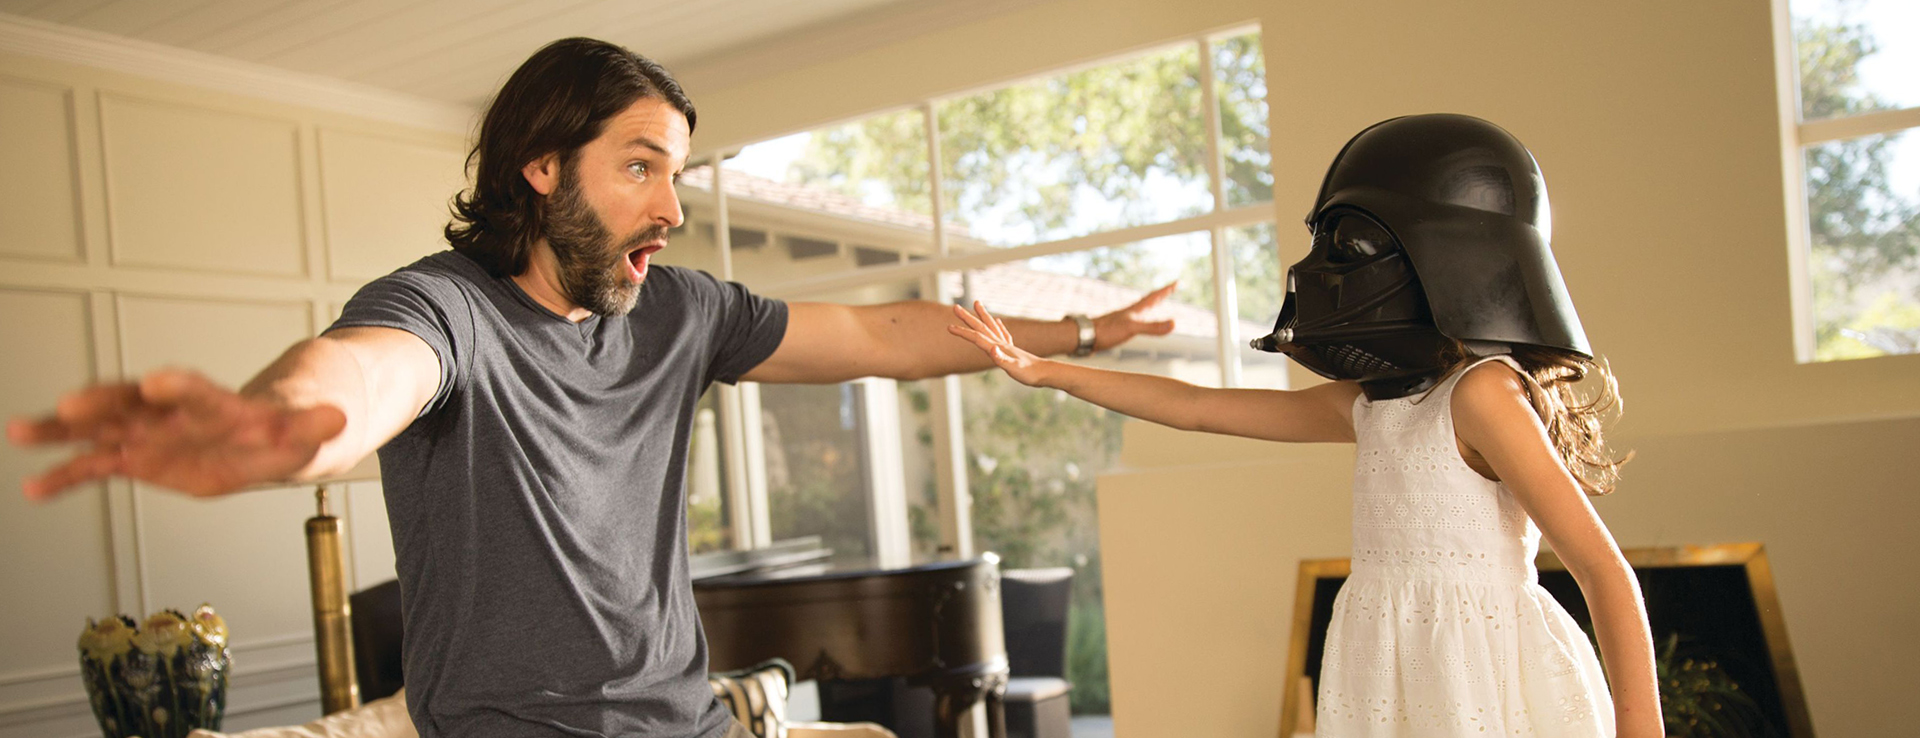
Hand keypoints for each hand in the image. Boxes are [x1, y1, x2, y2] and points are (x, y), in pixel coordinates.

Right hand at [8, 369, 346, 500]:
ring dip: (65, 430)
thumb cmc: (289, 430)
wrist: (277, 430)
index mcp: (220, 407)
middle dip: (105, 402)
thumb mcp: (309, 432)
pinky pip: (99, 465)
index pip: (199, 394)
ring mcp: (153, 433)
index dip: (180, 388)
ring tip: (22, 430)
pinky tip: (35, 486)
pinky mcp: (140, 457)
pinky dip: (69, 474)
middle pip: (138, 402)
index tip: (156, 382)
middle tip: (70, 405)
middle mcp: (178, 414)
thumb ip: (313, 428)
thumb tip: (338, 418)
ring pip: (104, 426)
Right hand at [948, 302, 1053, 386]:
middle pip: (981, 327)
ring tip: (976, 303)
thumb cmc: (1028, 373)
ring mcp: (1007, 345)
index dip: (962, 332)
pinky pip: (1003, 333)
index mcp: (998, 347)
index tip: (948, 327)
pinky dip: (998, 326)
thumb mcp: (1014, 368)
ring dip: (982, 315)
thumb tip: (992, 349)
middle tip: (955, 307)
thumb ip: (1002, 359)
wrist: (1045, 373)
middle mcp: (1001, 343)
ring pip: (991, 326)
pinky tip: (998, 321)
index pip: (976, 337)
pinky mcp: (1012, 349)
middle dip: (967, 318)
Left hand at [1090, 282, 1177, 350]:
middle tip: (1169, 289)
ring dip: (1149, 307)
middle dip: (1160, 296)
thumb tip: (1174, 323)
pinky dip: (1139, 320)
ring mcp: (1121, 320)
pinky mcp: (1115, 329)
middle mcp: (1129, 313)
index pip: (1154, 297)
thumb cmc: (1106, 331)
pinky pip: (1132, 322)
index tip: (1176, 282)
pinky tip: (1135, 324)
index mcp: (1134, 311)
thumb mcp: (1132, 329)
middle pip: (1148, 301)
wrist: (1082, 336)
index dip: (1166, 290)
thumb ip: (1153, 327)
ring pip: (1139, 311)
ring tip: (1154, 305)